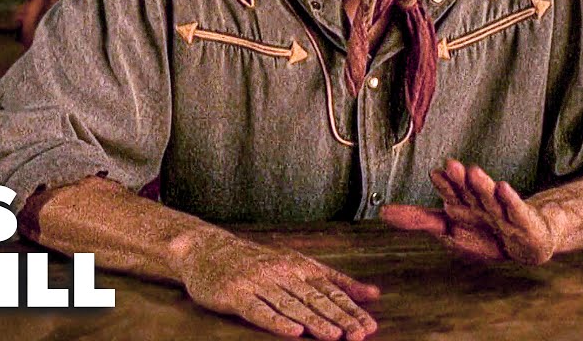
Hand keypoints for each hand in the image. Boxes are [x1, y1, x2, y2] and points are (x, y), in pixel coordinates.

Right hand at [178, 228, 379, 339]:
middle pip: (315, 299)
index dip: (351, 310)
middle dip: (339, 318)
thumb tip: (374, 294)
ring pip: (291, 306)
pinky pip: (258, 310)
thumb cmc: (259, 261)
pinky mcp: (236, 294)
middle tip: (359, 334)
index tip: (370, 326)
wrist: (209, 249)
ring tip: (334, 336)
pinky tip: (292, 332)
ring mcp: (259, 283)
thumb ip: (335, 280)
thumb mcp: (299, 264)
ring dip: (314, 322)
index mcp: (300, 267)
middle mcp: (282, 273)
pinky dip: (276, 322)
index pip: (331, 291)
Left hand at [380, 158, 555, 265]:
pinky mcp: (524, 221)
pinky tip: (503, 188)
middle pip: (469, 191)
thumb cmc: (485, 230)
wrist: (527, 240)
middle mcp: (481, 202)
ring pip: (490, 198)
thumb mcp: (449, 227)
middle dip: (460, 181)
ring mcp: (503, 211)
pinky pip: (516, 210)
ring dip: (481, 186)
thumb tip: (382, 213)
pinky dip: (509, 201)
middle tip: (451, 164)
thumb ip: (418, 219)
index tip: (435, 172)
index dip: (445, 184)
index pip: (451, 191)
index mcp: (463, 202)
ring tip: (473, 171)